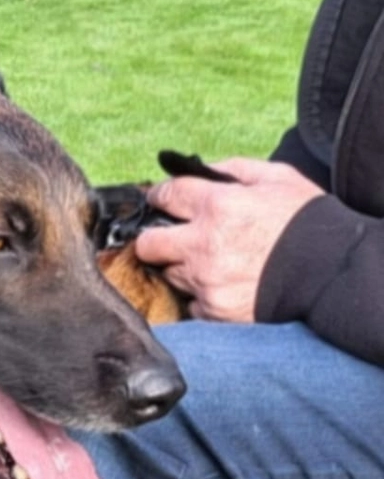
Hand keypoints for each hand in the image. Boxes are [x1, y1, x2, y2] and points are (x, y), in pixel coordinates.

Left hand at [135, 158, 323, 322]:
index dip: (159, 197)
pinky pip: (190, 301)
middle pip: (148, 244)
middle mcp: (203, 245)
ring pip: (170, 274)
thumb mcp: (277, 178)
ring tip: (213, 261)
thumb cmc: (305, 221)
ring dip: (183, 267)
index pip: (166, 196)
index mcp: (218, 206)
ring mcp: (204, 280)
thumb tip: (201, 170)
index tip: (159, 200)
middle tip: (169, 237)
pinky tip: (224, 283)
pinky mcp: (211, 308)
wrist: (329, 271)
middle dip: (154, 238)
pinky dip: (201, 293)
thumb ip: (233, 169)